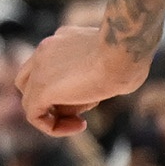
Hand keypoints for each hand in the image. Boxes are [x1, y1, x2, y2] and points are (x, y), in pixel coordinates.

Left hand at [16, 23, 147, 139]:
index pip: (51, 63)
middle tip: (83, 107)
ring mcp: (40, 67)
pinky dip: (53, 127)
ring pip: (32, 98)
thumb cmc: (133, 56)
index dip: (66, 84)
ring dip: (57, 114)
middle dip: (54, 98)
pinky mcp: (40, 89)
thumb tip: (110, 82)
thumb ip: (102, 68)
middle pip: (32, 79)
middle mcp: (46, 49)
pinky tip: (80, 126)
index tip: (92, 92)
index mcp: (64, 38)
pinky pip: (34, 115)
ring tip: (85, 118)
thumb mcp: (116, 59)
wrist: (124, 51)